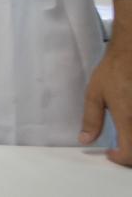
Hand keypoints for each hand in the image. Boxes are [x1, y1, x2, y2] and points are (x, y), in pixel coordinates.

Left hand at [80, 40, 131, 165]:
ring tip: (127, 139)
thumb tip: (85, 140)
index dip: (120, 159)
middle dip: (131, 156)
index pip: (130, 154)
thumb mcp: (95, 94)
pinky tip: (131, 126)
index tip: (111, 153)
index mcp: (128, 119)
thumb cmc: (114, 70)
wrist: (131, 52)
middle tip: (120, 149)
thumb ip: (91, 120)